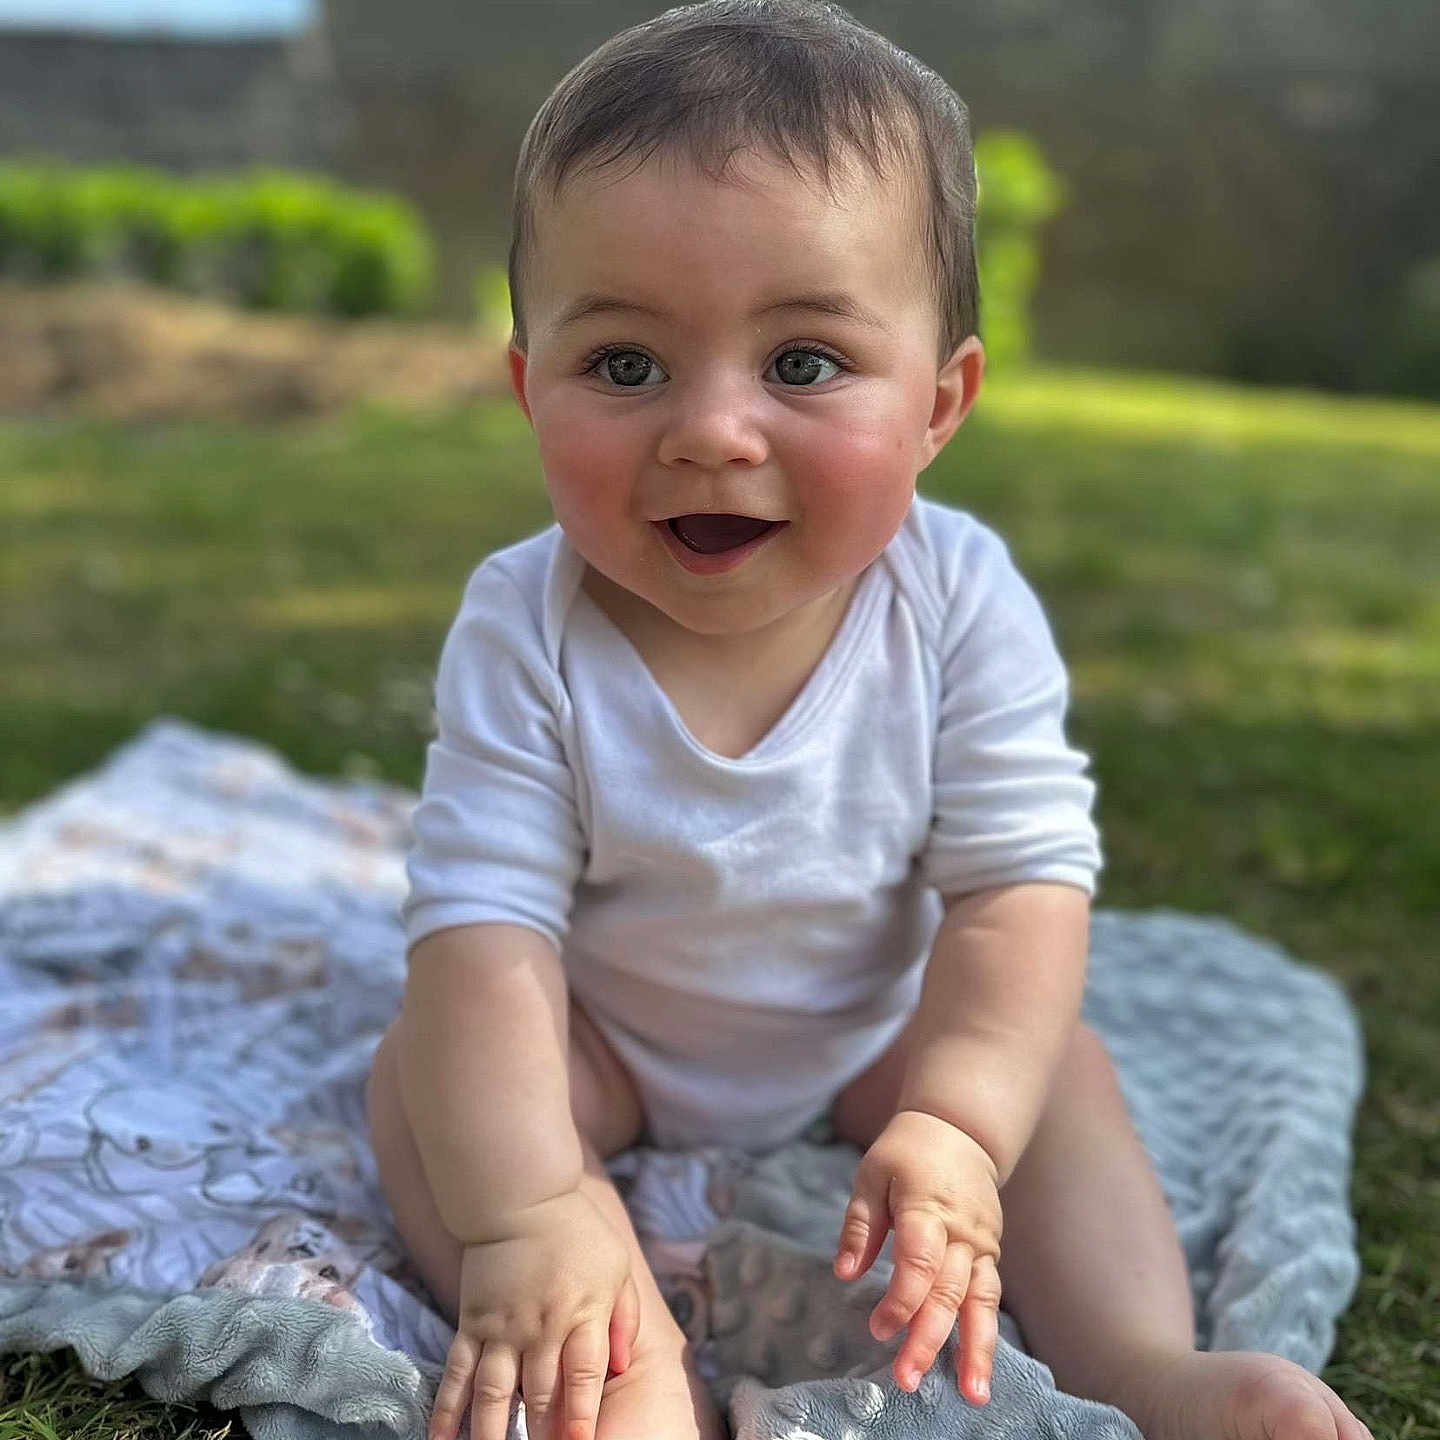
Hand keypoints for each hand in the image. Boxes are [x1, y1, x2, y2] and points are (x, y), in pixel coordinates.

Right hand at [430, 1188, 641, 1439]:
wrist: (519, 1196)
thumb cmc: (576, 1232)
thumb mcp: (616, 1267)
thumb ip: (624, 1317)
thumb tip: (620, 1367)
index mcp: (582, 1313)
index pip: (583, 1376)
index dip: (580, 1416)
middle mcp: (541, 1327)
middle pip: (541, 1394)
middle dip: (542, 1436)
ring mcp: (502, 1328)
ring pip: (495, 1394)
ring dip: (493, 1435)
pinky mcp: (471, 1324)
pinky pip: (457, 1373)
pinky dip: (448, 1410)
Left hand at [833, 1109, 1001, 1404]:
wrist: (959, 1130)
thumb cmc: (906, 1153)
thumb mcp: (871, 1175)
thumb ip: (859, 1226)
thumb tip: (843, 1274)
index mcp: (927, 1208)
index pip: (918, 1264)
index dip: (899, 1302)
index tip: (878, 1329)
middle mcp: (961, 1232)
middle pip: (948, 1292)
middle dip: (929, 1339)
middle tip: (908, 1380)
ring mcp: (982, 1244)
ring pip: (981, 1302)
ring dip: (976, 1350)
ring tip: (973, 1394)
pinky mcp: (990, 1253)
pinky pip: (990, 1297)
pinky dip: (986, 1333)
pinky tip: (980, 1368)